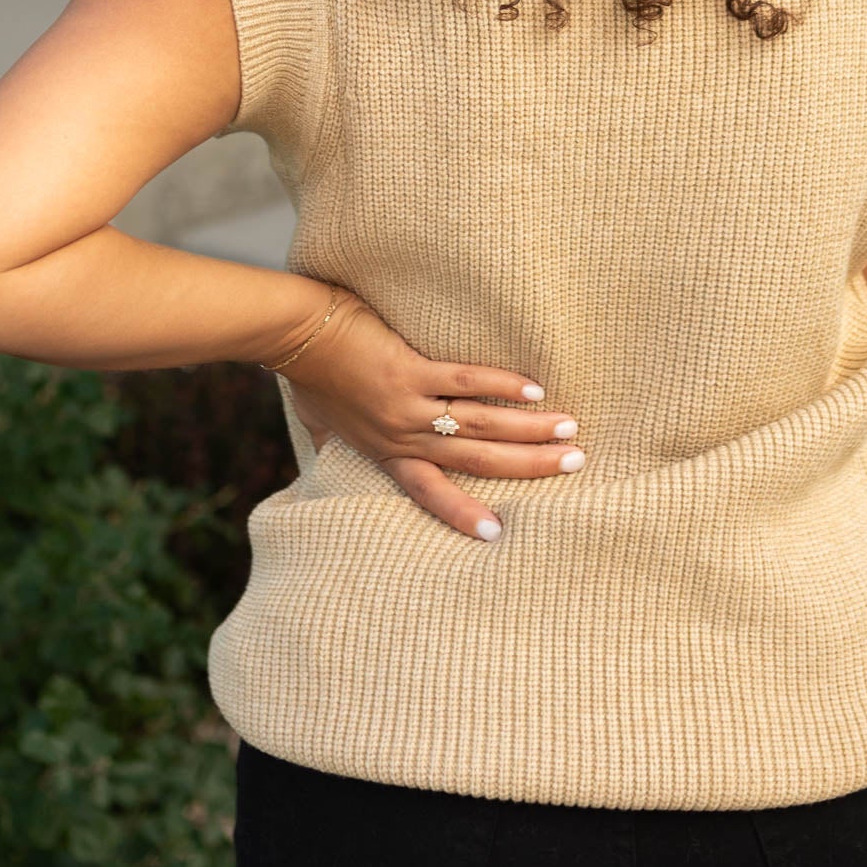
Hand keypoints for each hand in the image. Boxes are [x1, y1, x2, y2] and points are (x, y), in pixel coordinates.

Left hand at [270, 287, 584, 540]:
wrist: (294, 333)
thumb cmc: (308, 374)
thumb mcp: (321, 422)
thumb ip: (335, 442)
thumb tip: (328, 453)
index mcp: (383, 452)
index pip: (429, 491)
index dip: (463, 512)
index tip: (498, 533)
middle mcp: (399, 435)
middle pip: (473, 459)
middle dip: (526, 465)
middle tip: (572, 465)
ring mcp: (405, 404)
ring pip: (477, 425)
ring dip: (527, 429)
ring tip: (568, 431)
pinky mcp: (408, 370)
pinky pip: (463, 381)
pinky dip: (500, 386)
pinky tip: (534, 390)